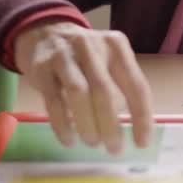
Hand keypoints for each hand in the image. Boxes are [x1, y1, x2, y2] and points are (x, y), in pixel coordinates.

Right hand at [14, 22, 153, 153]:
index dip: (141, 117)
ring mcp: (64, 56)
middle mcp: (92, 47)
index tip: (141, 143)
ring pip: (79, 93)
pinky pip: (53, 100)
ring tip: (92, 143)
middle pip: (105, 90)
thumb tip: (133, 130)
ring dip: (88, 124)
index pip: (136, 85)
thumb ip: (120, 86)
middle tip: (114, 149)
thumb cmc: (84, 56)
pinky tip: (69, 140)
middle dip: (111, 125)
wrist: (43, 32)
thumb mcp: (107, 60)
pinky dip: (62, 124)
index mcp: (117, 47)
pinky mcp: (41, 68)